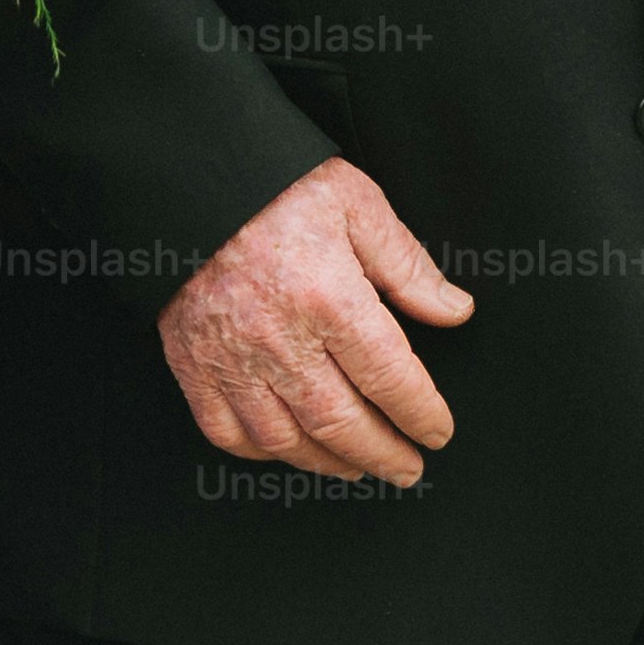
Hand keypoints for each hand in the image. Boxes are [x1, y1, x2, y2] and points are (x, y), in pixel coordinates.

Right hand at [159, 157, 475, 486]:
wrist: (190, 177)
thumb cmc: (274, 185)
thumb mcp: (357, 204)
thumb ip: (407, 264)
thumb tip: (453, 310)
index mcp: (328, 296)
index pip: (389, 378)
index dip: (420, 414)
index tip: (437, 430)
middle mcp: (278, 338)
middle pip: (342, 422)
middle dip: (384, 454)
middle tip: (407, 466)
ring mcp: (230, 357)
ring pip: (286, 439)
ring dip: (329, 462)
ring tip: (356, 465)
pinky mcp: (192, 363)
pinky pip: (226, 431)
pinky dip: (260, 452)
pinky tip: (287, 448)